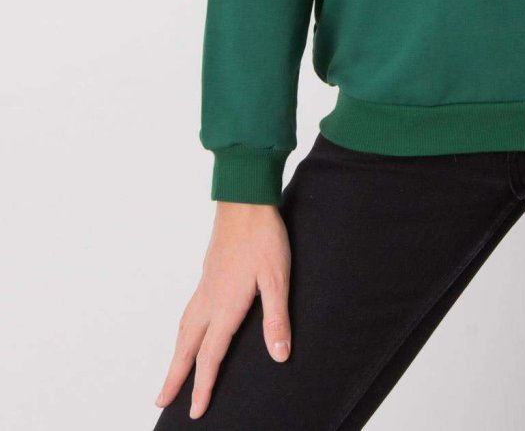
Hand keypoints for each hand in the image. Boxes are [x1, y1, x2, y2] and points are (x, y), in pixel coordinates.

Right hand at [154, 201, 292, 418]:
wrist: (245, 200)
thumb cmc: (263, 237)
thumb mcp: (277, 278)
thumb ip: (277, 318)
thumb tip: (279, 355)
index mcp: (225, 306)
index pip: (210, 355)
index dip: (203, 386)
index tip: (195, 411)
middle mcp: (208, 300)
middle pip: (187, 347)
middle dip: (175, 377)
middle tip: (161, 402)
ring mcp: (205, 286)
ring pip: (184, 329)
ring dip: (176, 355)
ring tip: (171, 375)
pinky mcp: (207, 275)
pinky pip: (188, 313)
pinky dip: (182, 332)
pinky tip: (188, 332)